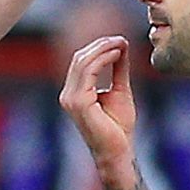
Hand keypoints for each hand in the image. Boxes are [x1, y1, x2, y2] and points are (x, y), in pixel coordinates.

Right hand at [59, 35, 138, 164]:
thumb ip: (118, 69)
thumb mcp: (121, 90)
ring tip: (121, 43)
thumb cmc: (119, 128)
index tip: (121, 40)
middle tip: (121, 38)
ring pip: (83, 61)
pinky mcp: (78, 102)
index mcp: (74, 92)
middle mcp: (68, 94)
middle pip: (80, 58)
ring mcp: (70, 98)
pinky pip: (89, 71)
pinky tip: (118, 54)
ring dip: (103, 48)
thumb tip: (122, 46)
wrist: (118, 151)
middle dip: (101, 44)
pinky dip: (104, 59)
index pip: (82, 61)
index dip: (99, 47)